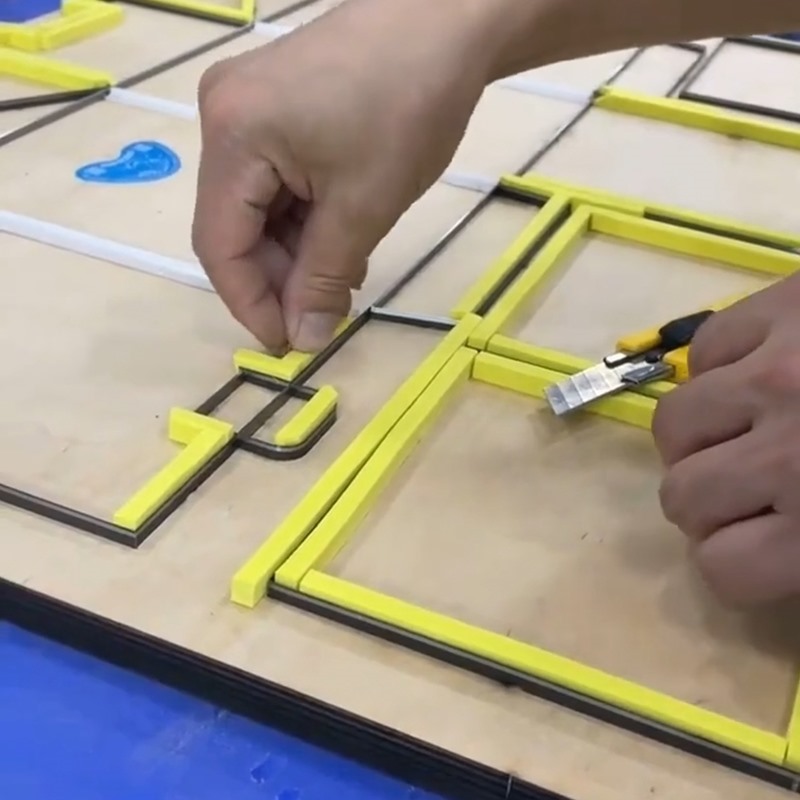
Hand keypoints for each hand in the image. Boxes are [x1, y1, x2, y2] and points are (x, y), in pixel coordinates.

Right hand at [191, 0, 497, 353]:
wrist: (448, 19)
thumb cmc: (409, 109)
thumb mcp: (365, 206)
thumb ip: (324, 277)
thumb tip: (303, 340)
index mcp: (232, 137)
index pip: (220, 245)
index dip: (251, 304)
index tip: (290, 344)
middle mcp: (222, 117)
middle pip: (236, 226)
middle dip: (280, 278)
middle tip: (324, 314)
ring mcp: (246, 106)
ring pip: (259, 207)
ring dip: (297, 252)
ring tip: (340, 279)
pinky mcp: (275, 104)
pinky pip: (276, 179)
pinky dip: (306, 218)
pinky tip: (340, 240)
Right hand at [652, 275, 799, 606]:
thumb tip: (772, 562)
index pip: (723, 569)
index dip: (730, 569)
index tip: (752, 552)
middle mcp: (790, 447)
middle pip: (683, 497)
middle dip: (707, 505)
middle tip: (746, 492)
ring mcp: (779, 369)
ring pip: (673, 424)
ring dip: (699, 438)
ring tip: (736, 429)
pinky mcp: (780, 306)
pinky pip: (704, 350)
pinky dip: (719, 371)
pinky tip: (755, 374)